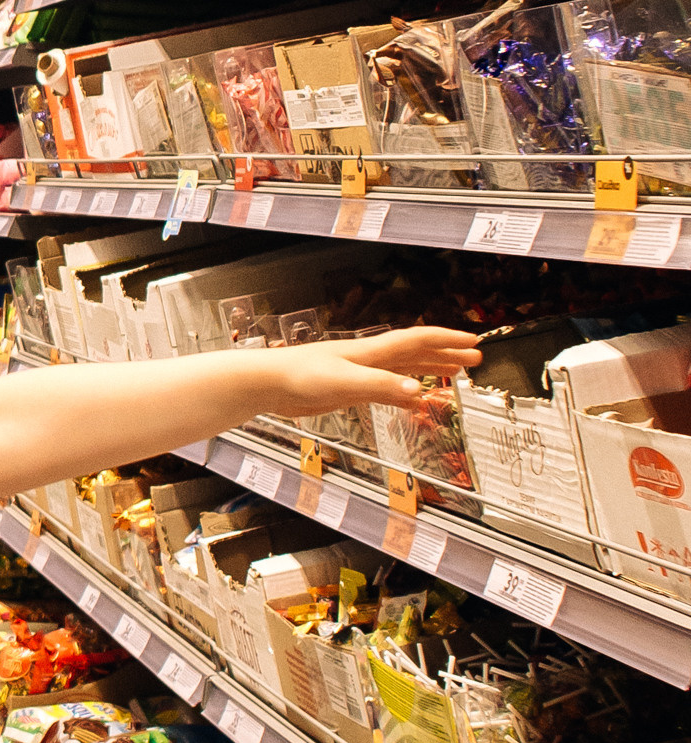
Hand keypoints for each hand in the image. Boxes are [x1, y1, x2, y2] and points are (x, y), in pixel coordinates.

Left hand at [268, 325, 481, 415]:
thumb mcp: (344, 383)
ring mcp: (360, 372)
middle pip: (417, 352)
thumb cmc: (299, 377)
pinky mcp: (349, 389)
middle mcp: (370, 358)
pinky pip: (387, 389)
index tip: (473, 344)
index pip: (419, 340)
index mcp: (372, 352)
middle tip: (474, 359)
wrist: (268, 384)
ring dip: (430, 368)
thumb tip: (417, 392)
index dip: (447, 341)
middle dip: (447, 353)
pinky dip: (405, 393)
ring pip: (404, 367)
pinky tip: (414, 401)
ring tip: (454, 372)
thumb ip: (380, 387)